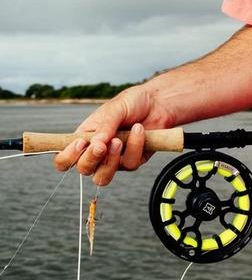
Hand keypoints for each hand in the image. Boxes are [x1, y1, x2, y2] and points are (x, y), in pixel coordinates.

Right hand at [53, 84, 175, 186]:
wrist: (158, 102)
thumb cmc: (132, 103)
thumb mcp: (115, 109)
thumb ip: (104, 126)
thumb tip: (95, 144)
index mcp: (84, 138)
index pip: (64, 158)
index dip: (66, 157)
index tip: (80, 144)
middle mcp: (96, 152)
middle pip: (83, 170)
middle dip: (91, 159)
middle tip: (102, 145)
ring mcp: (114, 160)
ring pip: (103, 177)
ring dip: (111, 160)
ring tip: (120, 140)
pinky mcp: (132, 162)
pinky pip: (129, 165)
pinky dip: (135, 146)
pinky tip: (139, 130)